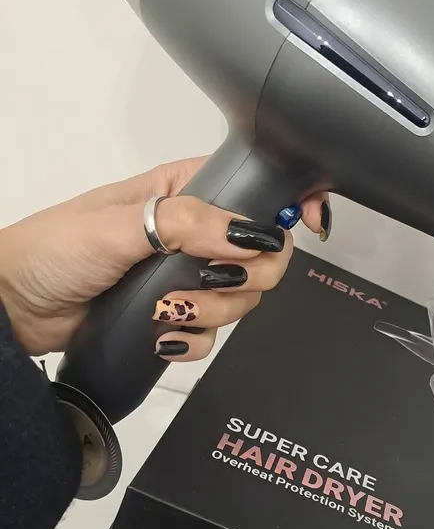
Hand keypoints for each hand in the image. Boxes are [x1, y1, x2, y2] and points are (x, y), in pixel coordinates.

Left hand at [0, 158, 328, 359]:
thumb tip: (248, 235)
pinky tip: (163, 336)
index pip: (255, 188)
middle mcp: (193, 232)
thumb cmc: (51, 250)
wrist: (15, 308)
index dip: (289, 204)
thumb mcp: (119, 226)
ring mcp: (187, 275)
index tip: (309, 223)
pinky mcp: (176, 314)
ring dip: (213, 311)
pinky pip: (213, 332)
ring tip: (167, 311)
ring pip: (242, 297)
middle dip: (245, 278)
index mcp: (183, 191)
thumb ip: (188, 224)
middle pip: (261, 255)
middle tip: (209, 283)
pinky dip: (194, 339)